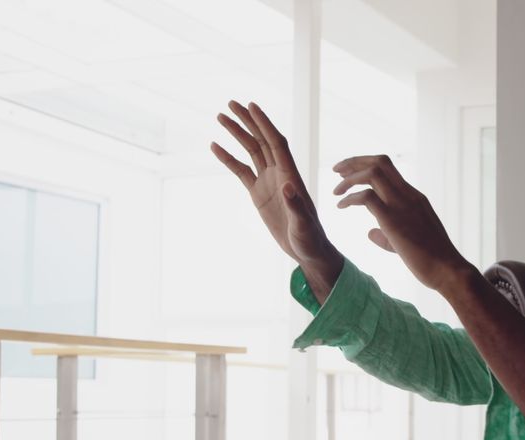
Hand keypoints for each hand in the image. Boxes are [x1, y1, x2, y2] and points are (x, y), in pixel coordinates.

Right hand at [211, 101, 342, 292]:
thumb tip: (286, 186)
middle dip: (247, 121)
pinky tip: (215, 146)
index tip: (251, 106)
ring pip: (251, 151)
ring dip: (237, 133)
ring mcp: (268, 182)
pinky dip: (229, 158)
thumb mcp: (303, 224)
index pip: (276, 143)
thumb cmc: (310, 238)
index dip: (264, 124)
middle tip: (230, 103)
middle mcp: (279, 173)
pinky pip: (241, 171)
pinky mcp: (258, 193)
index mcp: (291, 176)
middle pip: (261, 140)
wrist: (307, 251)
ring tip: (220, 117)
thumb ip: (295, 205)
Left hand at [333, 155, 474, 293]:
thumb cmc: (432, 260)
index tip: (348, 172)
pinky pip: (366, 197)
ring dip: (350, 178)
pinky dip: (350, 198)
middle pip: (380, 162)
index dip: (365, 165)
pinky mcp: (393, 220)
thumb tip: (370, 232)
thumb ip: (387, 233)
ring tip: (336, 191)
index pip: (388, 169)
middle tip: (336, 169)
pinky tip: (341, 206)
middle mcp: (408, 195)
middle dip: (355, 162)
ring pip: (372, 173)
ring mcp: (402, 205)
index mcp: (414, 197)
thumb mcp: (407, 241)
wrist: (447, 270)